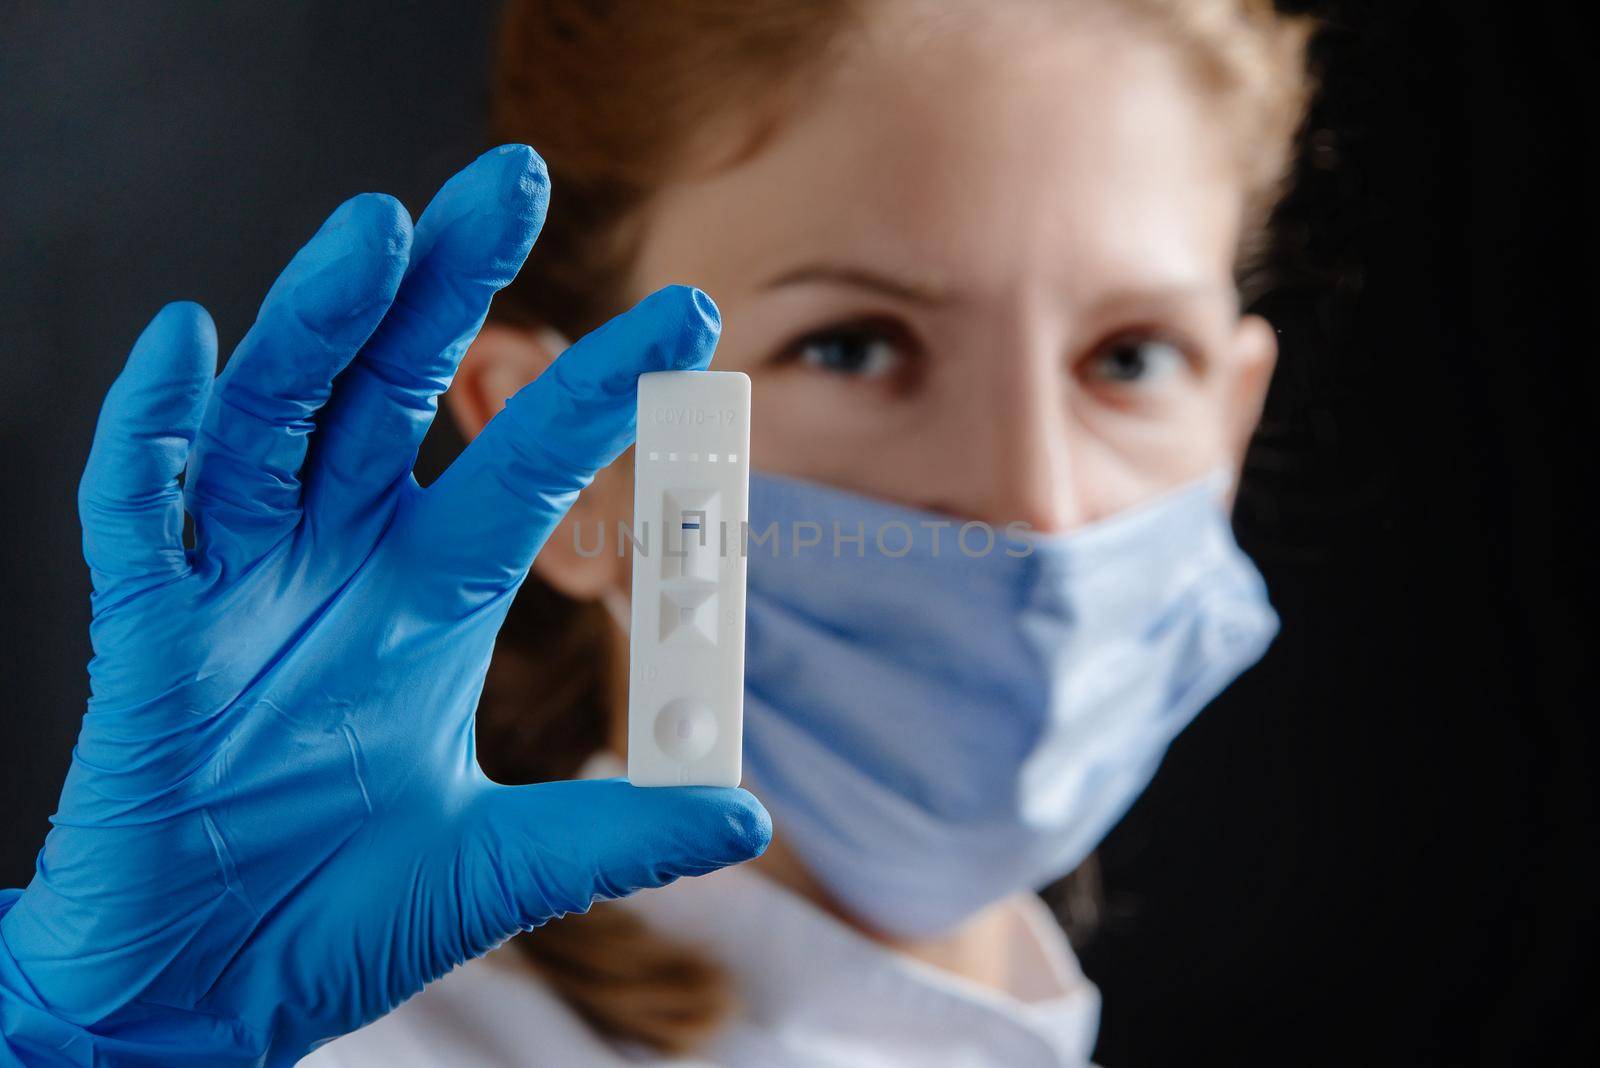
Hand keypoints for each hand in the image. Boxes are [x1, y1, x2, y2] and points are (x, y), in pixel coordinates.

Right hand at [0, 146, 768, 1066]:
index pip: (519, 468)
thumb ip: (610, 834)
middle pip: (389, 396)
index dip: (595, 392)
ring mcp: (236, 591)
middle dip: (442, 290)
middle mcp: (336, 569)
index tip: (684, 318)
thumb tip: (746, 814)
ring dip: (320, 328)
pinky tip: (187, 343)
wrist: (203, 990)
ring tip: (376, 232)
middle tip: (509, 180)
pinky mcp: (144, 638)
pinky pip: (139, 513)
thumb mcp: (494, 871)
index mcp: (425, 604)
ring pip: (273, 422)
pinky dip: (153, 431)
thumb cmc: (336, 915)